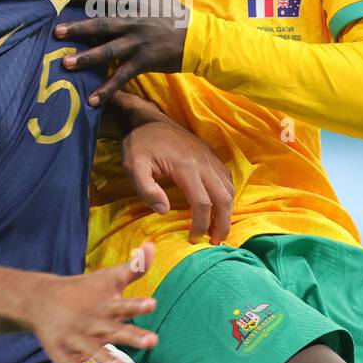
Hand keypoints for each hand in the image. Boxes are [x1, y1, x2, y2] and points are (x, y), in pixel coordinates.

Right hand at [28, 242, 158, 362]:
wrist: (41, 299)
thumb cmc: (84, 290)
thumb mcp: (109, 278)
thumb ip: (134, 267)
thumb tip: (152, 245)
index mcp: (106, 305)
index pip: (125, 304)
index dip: (138, 305)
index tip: (153, 303)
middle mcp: (93, 321)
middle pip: (115, 330)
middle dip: (132, 336)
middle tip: (152, 341)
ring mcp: (78, 338)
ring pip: (94, 350)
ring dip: (106, 359)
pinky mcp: (65, 353)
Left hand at [56, 0, 187, 107]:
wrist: (196, 36)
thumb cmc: (171, 10)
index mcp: (131, 3)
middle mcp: (132, 22)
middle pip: (101, 25)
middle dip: (77, 28)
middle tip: (55, 32)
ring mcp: (137, 44)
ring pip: (108, 51)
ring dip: (86, 58)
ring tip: (66, 64)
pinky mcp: (143, 62)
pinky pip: (121, 77)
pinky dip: (107, 89)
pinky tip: (92, 100)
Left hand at [122, 120, 233, 244]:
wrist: (149, 120)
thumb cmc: (140, 145)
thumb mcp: (133, 167)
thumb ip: (146, 189)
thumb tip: (164, 211)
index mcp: (186, 167)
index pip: (202, 202)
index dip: (201, 225)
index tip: (194, 239)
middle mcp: (204, 163)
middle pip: (224, 198)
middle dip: (222, 223)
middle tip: (216, 242)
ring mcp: (210, 158)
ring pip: (229, 189)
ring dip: (227, 211)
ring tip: (218, 229)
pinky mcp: (211, 156)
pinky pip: (227, 178)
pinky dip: (227, 196)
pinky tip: (219, 207)